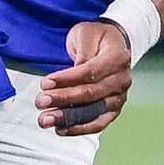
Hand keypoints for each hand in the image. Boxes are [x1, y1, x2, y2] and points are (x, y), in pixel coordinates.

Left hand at [38, 19, 130, 135]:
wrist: (112, 45)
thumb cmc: (96, 38)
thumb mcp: (85, 35)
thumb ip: (81, 53)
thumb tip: (72, 75)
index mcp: (118, 58)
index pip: (91, 72)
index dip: (67, 79)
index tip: (45, 83)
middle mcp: (122, 80)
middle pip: (92, 94)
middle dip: (63, 99)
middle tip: (41, 102)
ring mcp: (119, 97)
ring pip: (94, 111)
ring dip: (68, 118)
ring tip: (46, 120)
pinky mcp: (113, 110)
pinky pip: (98, 123)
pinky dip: (79, 128)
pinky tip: (61, 129)